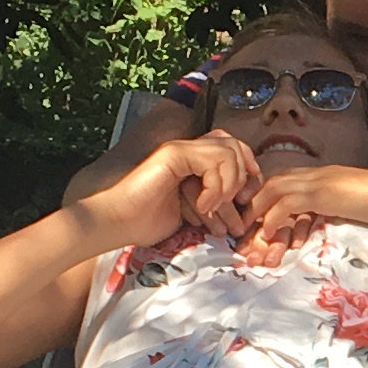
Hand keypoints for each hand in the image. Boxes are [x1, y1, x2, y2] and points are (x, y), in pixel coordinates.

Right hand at [114, 132, 256, 242]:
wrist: (120, 222)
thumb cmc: (149, 221)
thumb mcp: (195, 213)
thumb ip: (216, 202)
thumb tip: (242, 210)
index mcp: (194, 161)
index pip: (234, 149)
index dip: (248, 170)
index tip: (245, 199)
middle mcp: (189, 150)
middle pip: (236, 145)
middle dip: (243, 178)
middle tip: (232, 205)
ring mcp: (181, 149)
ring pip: (228, 151)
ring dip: (228, 184)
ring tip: (212, 207)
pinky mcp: (174, 153)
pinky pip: (211, 160)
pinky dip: (214, 186)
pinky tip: (202, 206)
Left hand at [240, 162, 367, 257]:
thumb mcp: (354, 206)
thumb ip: (335, 209)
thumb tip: (323, 224)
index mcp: (323, 176)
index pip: (285, 182)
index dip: (266, 200)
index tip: (255, 222)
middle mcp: (317, 174)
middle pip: (272, 183)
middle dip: (253, 205)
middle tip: (240, 229)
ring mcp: (320, 181)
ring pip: (274, 190)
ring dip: (256, 212)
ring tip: (246, 234)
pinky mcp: (324, 193)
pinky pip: (288, 202)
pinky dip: (273, 217)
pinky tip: (268, 233)